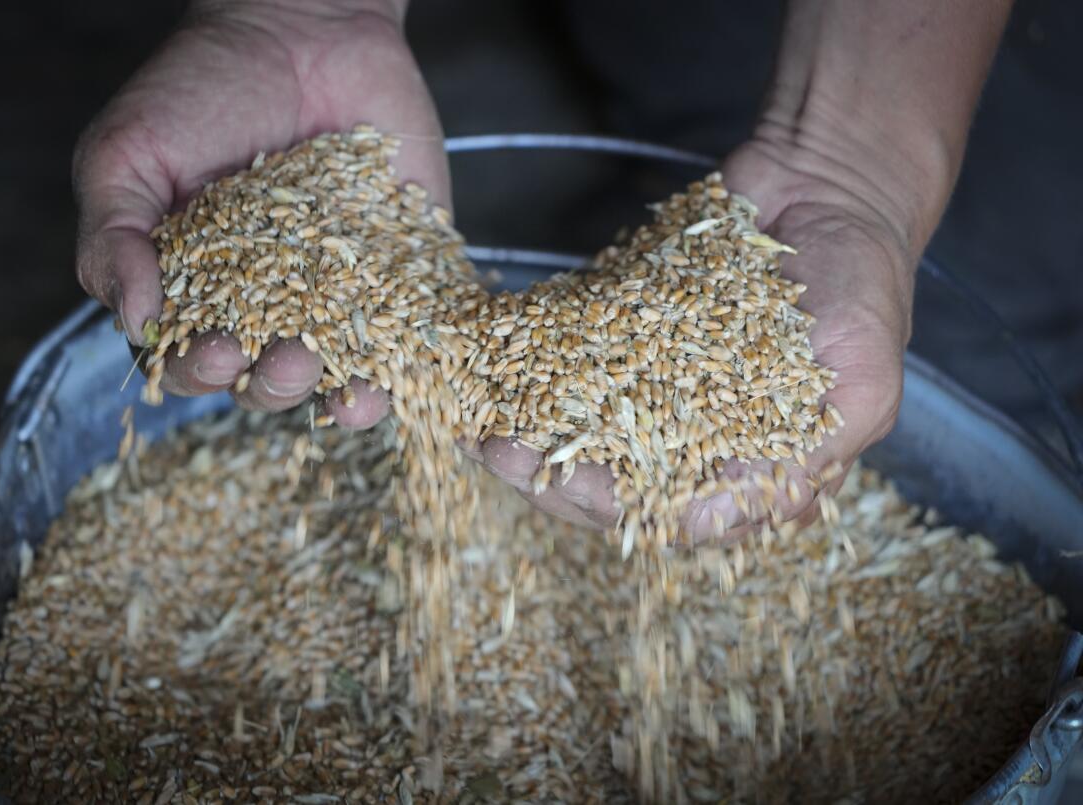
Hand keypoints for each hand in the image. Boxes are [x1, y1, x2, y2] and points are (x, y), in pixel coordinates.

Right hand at [74, 0, 445, 425]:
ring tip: (337, 380)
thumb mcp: (127, 155)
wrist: (299, 27)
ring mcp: (338, 295)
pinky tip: (398, 380)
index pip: (189, 363)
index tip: (211, 348)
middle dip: (270, 385)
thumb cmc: (199, 88)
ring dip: (334, 394)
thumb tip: (136, 321)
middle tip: (283, 358)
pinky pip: (406, 338)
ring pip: (336, 374)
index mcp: (196, 292)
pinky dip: (404, 367)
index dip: (196, 372)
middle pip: (263, 382)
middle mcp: (268, 306)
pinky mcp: (402, 273)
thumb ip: (113, 238)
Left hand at [478, 134, 917, 537]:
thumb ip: (805, 453)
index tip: (559, 481)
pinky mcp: (629, 346)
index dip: (609, 505)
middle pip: (610, 482)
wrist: (824, 188)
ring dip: (525, 434)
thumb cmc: (860, 283)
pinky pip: (571, 371)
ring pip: (578, 433)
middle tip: (495, 451)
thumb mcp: (862, 377)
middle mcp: (697, 443)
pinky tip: (485, 376)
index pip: (668, 513)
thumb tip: (725, 520)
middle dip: (548, 473)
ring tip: (473, 421)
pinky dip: (529, 377)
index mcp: (751, 469)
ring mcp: (657, 394)